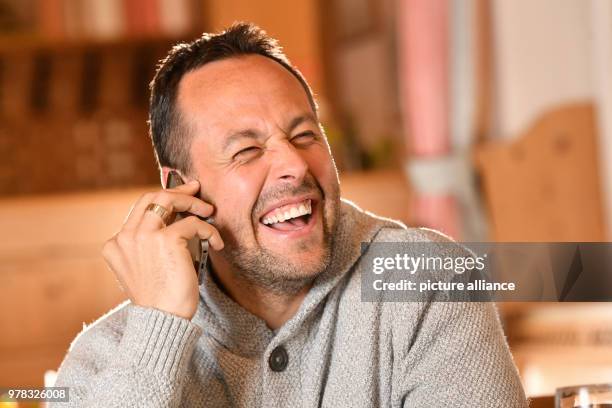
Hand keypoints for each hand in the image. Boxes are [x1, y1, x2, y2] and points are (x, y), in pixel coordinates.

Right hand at [102, 180, 223, 319]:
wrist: (162, 320)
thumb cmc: (161, 299)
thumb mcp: (147, 267)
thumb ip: (150, 244)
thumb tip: (178, 219)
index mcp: (116, 245)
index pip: (139, 210)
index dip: (163, 199)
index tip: (181, 198)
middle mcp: (125, 237)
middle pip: (150, 197)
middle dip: (176, 191)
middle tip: (196, 191)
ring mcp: (142, 236)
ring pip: (167, 199)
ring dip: (192, 202)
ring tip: (208, 210)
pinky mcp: (165, 239)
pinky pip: (193, 223)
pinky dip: (208, 230)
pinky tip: (215, 242)